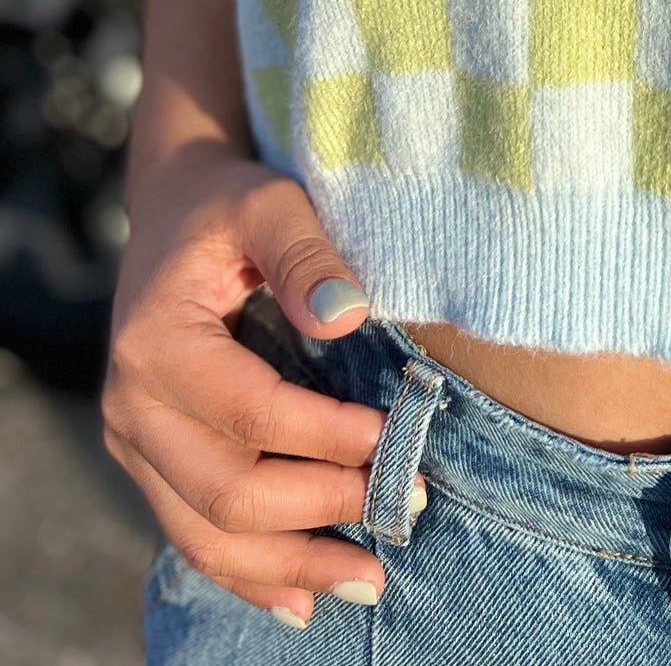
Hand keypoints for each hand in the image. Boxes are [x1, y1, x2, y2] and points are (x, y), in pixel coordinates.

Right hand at [103, 144, 394, 629]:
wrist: (174, 212)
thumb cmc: (230, 205)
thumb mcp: (270, 202)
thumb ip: (306, 252)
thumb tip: (346, 315)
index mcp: (156, 343)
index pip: (250, 413)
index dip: (326, 436)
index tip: (396, 438)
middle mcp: (132, 405)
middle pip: (226, 490)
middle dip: (319, 512)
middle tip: (406, 506)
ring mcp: (135, 444)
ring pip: (206, 533)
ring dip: (290, 566)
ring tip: (369, 580)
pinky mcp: (152, 464)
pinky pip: (194, 535)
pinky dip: (250, 573)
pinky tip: (302, 600)